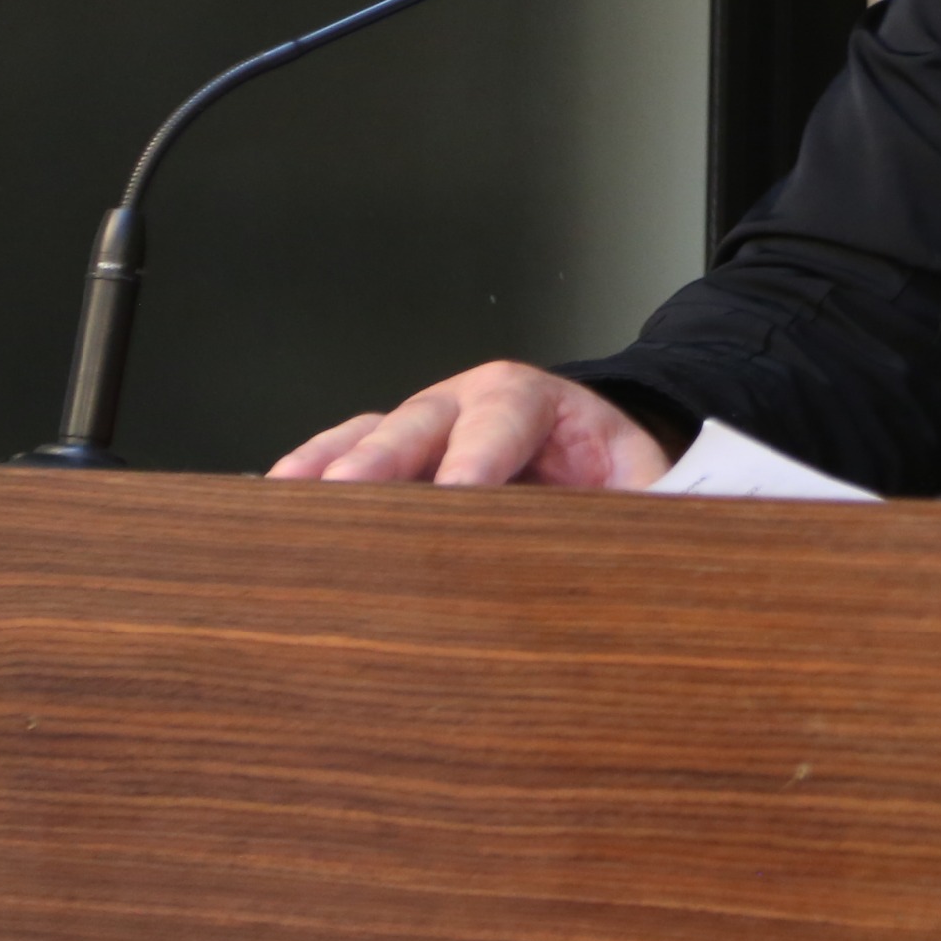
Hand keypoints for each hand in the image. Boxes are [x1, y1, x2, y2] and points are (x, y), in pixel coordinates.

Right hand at [267, 360, 673, 489]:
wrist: (593, 461)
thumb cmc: (613, 477)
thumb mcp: (644, 486)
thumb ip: (647, 506)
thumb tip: (668, 541)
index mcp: (533, 399)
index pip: (504, 417)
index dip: (480, 457)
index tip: (460, 494)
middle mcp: (465, 404)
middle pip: (420, 423)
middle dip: (384, 460)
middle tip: (352, 496)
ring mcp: (420, 428)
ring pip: (368, 436)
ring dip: (329, 468)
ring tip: (289, 502)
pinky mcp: (387, 459)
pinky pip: (338, 459)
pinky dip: (306, 479)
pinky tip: (272, 506)